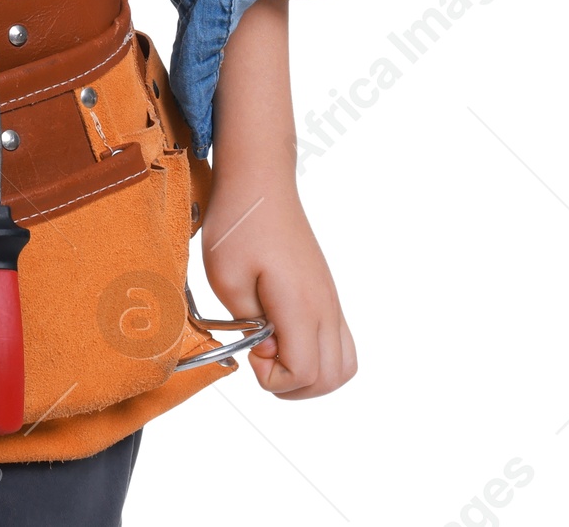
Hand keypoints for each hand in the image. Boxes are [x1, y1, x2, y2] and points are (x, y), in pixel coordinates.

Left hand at [200, 178, 356, 398]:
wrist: (259, 181)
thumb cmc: (238, 224)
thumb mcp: (224, 276)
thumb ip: (247, 325)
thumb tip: (269, 351)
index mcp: (300, 304)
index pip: (305, 373)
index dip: (273, 377)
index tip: (250, 349)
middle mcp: (325, 306)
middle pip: (330, 379)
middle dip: (292, 385)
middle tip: (260, 356)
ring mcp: (330, 299)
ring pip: (344, 365)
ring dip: (311, 376)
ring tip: (275, 352)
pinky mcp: (327, 292)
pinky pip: (341, 342)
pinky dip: (320, 356)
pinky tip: (287, 335)